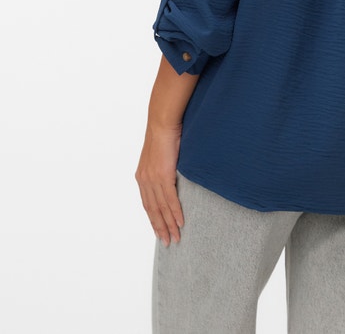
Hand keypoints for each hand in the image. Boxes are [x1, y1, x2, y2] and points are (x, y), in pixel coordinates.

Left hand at [135, 122, 183, 245]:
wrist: (163, 123)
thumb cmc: (164, 134)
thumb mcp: (160, 155)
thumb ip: (162, 168)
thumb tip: (172, 175)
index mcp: (142, 177)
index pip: (148, 204)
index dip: (154, 219)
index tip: (160, 232)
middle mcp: (145, 181)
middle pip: (153, 210)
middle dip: (160, 228)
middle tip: (168, 242)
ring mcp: (153, 179)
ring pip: (161, 208)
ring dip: (169, 225)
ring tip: (176, 238)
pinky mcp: (163, 175)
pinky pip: (170, 199)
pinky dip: (175, 212)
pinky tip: (180, 222)